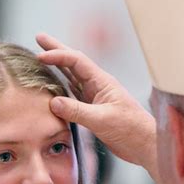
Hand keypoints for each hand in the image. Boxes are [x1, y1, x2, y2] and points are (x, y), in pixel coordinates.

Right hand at [36, 33, 158, 183]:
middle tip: (39, 38)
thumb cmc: (131, 130)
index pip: (76, 61)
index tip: (40, 56)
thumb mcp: (102, 120)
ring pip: (72, 78)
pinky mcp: (93, 111)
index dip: (58, 56)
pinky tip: (54, 86)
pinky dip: (61, 88)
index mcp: (102, 82)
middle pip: (73, 63)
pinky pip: (73, 95)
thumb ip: (78, 111)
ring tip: (42, 58)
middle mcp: (97, 86)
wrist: (144, 145)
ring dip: (57, 67)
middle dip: (56, 50)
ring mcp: (95, 98)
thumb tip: (53, 102)